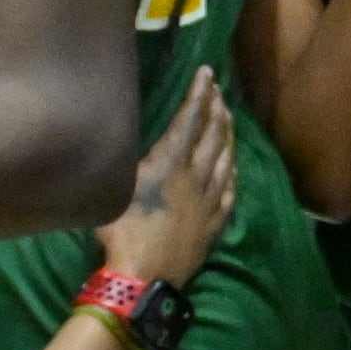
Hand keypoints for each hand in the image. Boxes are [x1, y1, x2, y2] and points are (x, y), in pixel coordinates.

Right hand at [95, 69, 238, 281]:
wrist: (143, 277)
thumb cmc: (120, 231)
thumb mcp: (116, 187)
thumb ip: (132, 161)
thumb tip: (137, 141)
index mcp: (171, 162)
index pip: (191, 118)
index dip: (200, 93)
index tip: (207, 72)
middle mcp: (196, 176)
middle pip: (213, 135)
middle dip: (217, 108)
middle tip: (219, 90)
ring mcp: (209, 201)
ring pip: (226, 159)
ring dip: (228, 135)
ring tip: (228, 118)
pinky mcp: (214, 223)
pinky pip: (230, 189)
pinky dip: (233, 170)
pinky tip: (233, 164)